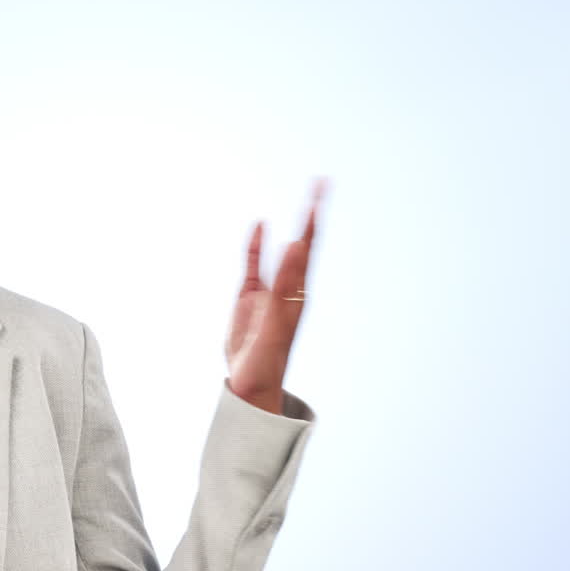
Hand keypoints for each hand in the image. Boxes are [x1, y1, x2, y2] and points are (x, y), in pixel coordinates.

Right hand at [226, 177, 326, 414]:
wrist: (250, 385)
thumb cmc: (267, 362)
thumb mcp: (277, 322)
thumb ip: (285, 284)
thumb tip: (297, 247)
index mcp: (297, 294)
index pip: (308, 250)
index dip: (313, 222)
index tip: (320, 193)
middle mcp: (288, 288)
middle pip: (302, 245)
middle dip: (310, 216)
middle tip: (320, 185)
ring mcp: (268, 292)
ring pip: (281, 252)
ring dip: (292, 227)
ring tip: (305, 202)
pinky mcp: (249, 298)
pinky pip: (255, 266)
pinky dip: (256, 246)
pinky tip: (258, 226)